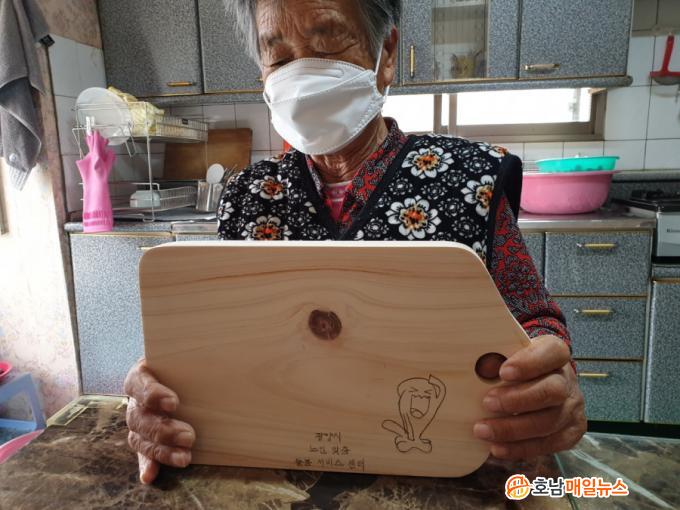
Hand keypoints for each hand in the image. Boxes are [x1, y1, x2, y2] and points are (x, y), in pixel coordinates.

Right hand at [124, 359, 195, 483]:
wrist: (180, 372)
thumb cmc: (186, 362)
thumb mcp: (190, 354)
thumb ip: (204, 354)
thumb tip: (233, 356)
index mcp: (141, 375)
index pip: (139, 384)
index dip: (153, 394)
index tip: (174, 402)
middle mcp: (135, 400)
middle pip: (140, 417)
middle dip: (164, 430)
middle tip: (189, 436)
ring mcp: (139, 421)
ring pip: (141, 439)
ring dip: (162, 450)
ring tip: (185, 457)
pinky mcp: (145, 439)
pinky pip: (143, 454)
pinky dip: (147, 465)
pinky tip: (151, 475)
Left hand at [473, 335, 585, 459]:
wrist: (538, 382)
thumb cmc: (516, 367)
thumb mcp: (507, 354)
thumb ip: (496, 357)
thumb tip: (482, 369)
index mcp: (554, 353)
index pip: (553, 352)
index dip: (529, 363)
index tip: (503, 372)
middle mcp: (568, 380)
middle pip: (552, 391)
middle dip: (517, 400)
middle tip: (487, 403)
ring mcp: (572, 408)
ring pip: (549, 422)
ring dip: (512, 429)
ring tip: (483, 430)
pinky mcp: (571, 432)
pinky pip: (549, 445)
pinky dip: (520, 448)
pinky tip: (497, 447)